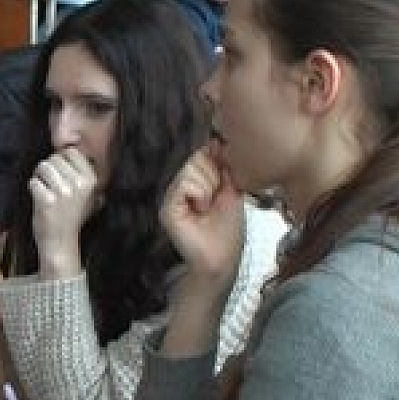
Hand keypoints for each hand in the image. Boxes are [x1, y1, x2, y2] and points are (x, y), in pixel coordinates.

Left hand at [29, 148, 97, 275]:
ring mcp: (63, 192)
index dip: (62, 160)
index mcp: (91, 180)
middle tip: (49, 183)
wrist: (61, 243)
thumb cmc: (72, 217)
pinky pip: (33, 181)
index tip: (60, 173)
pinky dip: (32, 188)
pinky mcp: (47, 200)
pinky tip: (38, 198)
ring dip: (39, 176)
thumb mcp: (89, 196)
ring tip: (43, 188)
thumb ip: (84, 174)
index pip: (72, 152)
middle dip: (48, 168)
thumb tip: (74, 146)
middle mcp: (79, 184)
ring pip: (43, 167)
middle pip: (55, 158)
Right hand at [160, 144, 244, 288]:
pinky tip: (200, 210)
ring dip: (208, 187)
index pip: (199, 153)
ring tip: (207, 206)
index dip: (214, 162)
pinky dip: (200, 194)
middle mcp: (178, 185)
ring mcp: (170, 195)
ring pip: (190, 168)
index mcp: (192, 181)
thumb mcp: (231, 190)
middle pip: (195, 157)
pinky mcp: (166, 207)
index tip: (222, 180)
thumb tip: (215, 141)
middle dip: (213, 176)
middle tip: (215, 198)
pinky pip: (184, 183)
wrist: (222, 258)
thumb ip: (223, 167)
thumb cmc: (228, 230)